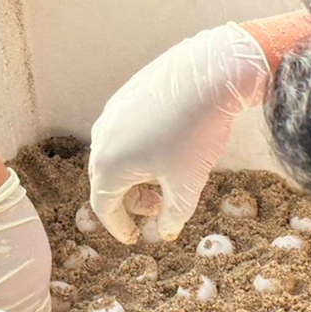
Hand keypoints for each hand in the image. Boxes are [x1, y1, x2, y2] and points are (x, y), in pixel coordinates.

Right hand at [88, 22, 270, 243]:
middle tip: (159, 206)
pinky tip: (167, 146)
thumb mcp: (187, 184)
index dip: (119, 227)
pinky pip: (124, 133)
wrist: (209, 74)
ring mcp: (112, 113)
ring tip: (164, 177)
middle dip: (131, 200)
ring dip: (135, 175)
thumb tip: (165, 231)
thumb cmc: (195, 134)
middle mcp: (101, 139)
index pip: (104, 207)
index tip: (134, 237)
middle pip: (106, 181)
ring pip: (115, 155)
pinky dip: (138, 150)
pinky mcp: (126, 95)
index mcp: (108, 166)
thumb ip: (173, 215)